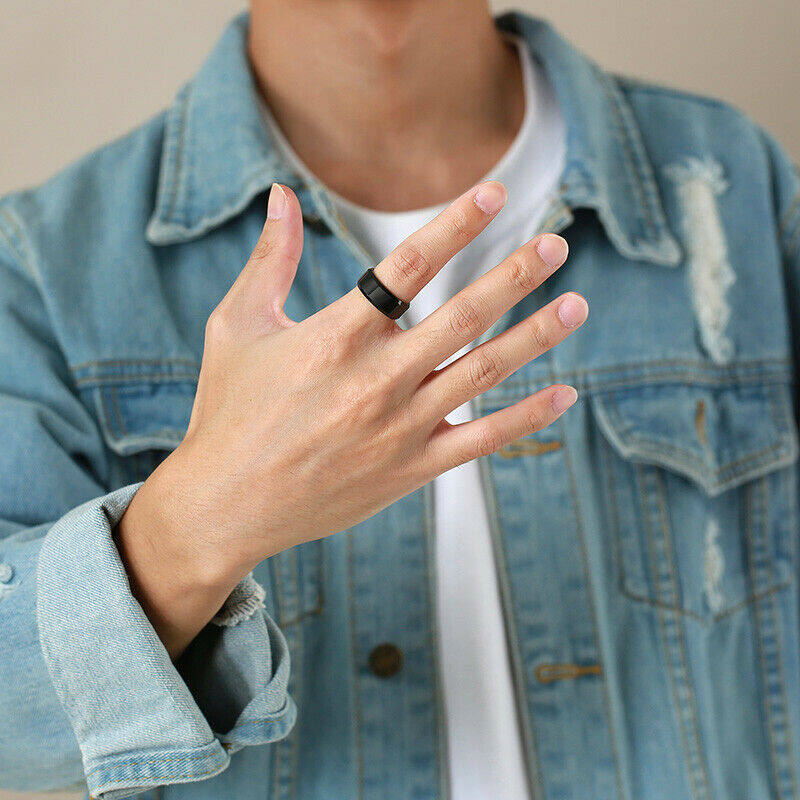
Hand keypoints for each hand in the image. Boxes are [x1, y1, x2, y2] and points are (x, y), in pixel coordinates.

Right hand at [116, 180, 586, 656]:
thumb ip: (269, 259)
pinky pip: (481, 440)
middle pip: (462, 315)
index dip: (456, 224)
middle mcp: (376, 378)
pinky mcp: (411, 469)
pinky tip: (564, 393)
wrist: (228, 505)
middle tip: (557, 245)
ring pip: (482, 372)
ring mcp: (399, 427)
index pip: (408, 265)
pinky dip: (526, 417)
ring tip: (577, 305)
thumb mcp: (237, 327)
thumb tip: (281, 194)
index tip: (496, 192)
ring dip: (534, 337)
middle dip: (514, 275)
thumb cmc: (228, 410)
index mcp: (335, 335)